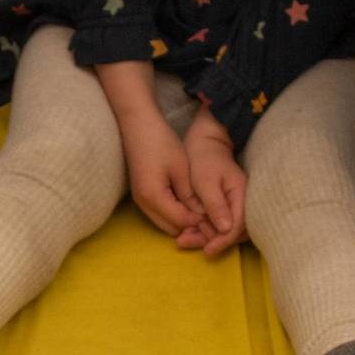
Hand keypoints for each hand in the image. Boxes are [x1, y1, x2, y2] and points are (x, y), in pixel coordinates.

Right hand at [121, 111, 204, 240]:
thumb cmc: (162, 143)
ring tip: (200, 209)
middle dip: (190, 226)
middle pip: (171, 229)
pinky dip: (173, 213)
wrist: (138, 126)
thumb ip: (190, 196)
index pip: (181, 221)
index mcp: (154, 197)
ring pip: (164, 223)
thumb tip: (202, 215)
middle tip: (209, 215)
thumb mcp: (181, 169)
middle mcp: (144, 204)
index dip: (200, 221)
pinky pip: (159, 214)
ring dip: (182, 220)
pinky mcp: (141, 195)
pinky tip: (187, 203)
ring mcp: (140, 201)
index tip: (216, 215)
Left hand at [181, 105, 247, 255]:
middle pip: (233, 231)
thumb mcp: (206, 181)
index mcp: (241, 194)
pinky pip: (218, 223)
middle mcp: (241, 201)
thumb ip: (216, 204)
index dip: (223, 240)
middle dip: (212, 241)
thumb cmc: (204, 159)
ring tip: (182, 240)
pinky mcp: (224, 205)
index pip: (238, 226)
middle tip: (186, 243)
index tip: (207, 250)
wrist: (203, 145)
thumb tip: (225, 229)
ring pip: (224, 230)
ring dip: (205, 237)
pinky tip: (186, 232)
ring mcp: (233, 203)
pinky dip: (203, 229)